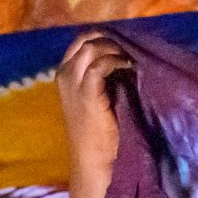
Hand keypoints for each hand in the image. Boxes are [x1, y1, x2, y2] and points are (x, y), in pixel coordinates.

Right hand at [59, 30, 131, 175]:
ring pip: (90, 48)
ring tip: (131, 57)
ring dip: (114, 48)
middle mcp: (65, 75)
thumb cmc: (99, 132)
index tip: (125, 43)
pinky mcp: (86, 93)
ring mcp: (72, 83)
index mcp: (65, 75)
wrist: (94, 158)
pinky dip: (115, 61)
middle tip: (131, 47)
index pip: (81, 43)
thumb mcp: (97, 97)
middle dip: (110, 39)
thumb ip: (103, 77)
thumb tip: (125, 56)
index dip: (104, 38)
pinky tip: (129, 67)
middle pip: (85, 40)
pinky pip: (99, 65)